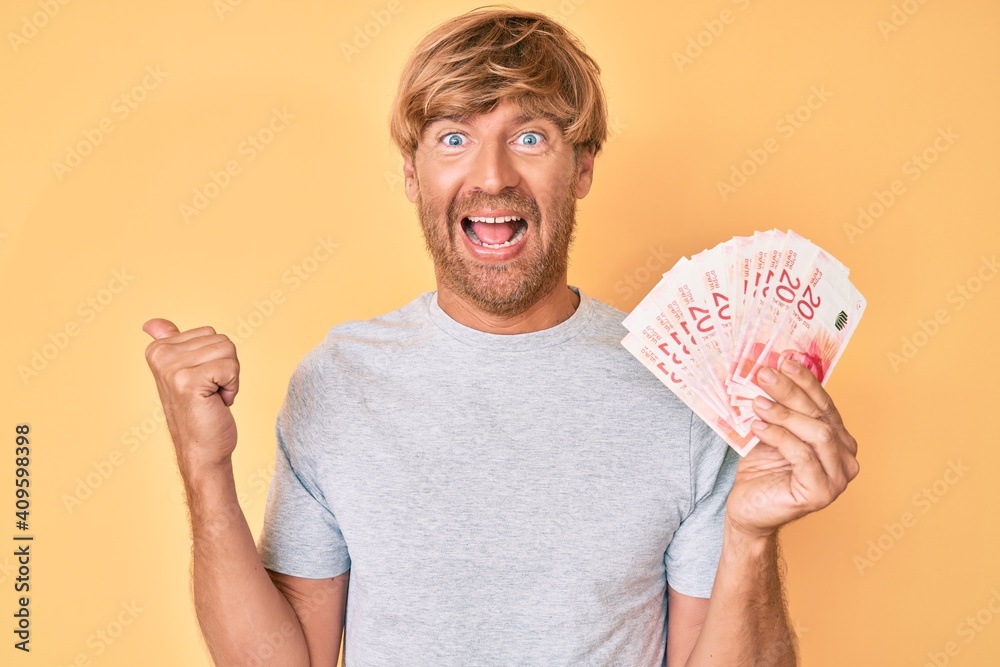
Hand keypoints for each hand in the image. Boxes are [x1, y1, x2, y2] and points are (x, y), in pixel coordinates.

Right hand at [142, 318, 239, 472]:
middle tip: (208, 393)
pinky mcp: (188, 381)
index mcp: (157, 349)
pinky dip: (232, 388)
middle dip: (225, 368)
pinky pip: (231, 368)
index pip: (210, 333)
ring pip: (229, 351)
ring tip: (211, 397)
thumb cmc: (199, 412)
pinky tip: (215, 403)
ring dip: (229, 378)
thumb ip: (171, 344)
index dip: (216, 359)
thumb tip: (151, 323)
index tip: (201, 382)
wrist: (201, 451)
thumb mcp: (184, 373)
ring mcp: (171, 368)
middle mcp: (160, 355)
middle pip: (222, 340)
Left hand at [725, 357, 859, 540]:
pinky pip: (802, 455)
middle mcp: (845, 460)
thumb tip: (773, 370)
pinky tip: (757, 427)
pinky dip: (779, 436)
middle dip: (790, 391)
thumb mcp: (774, 432)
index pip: (825, 404)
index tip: (784, 360)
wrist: (748, 509)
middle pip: (820, 416)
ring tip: (757, 403)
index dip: (805, 381)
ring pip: (817, 433)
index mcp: (839, 442)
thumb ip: (782, 408)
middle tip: (764, 374)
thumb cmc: (762, 471)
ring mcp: (837, 479)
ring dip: (784, 414)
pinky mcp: (820, 493)